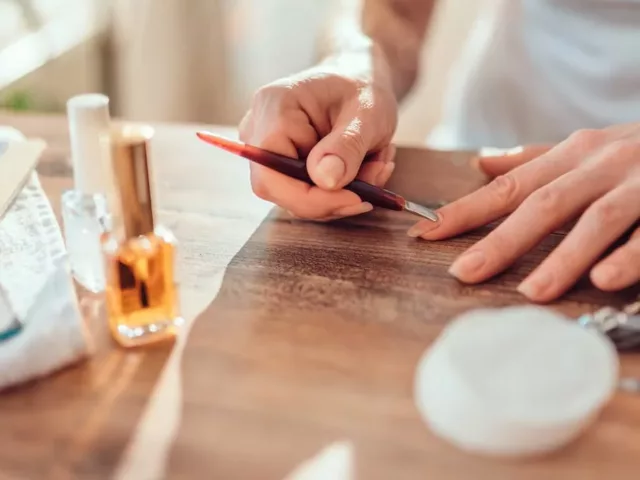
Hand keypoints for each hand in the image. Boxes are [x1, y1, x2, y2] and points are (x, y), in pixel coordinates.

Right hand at [239, 56, 397, 220]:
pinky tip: (365, 166)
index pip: (272, 175)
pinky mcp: (279, 165)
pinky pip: (305, 193)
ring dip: (344, 193)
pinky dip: (340, 190)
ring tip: (378, 163)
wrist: (358, 78)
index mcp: (274, 107)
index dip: (312, 198)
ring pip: (297, 197)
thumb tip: (326, 182)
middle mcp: (257, 130)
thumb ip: (347, 146)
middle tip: (375, 182)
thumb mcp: (369, 113)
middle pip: (281, 191)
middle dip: (333, 198)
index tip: (357, 199)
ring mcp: (265, 150)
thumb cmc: (362, 88)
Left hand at [408, 125, 639, 301]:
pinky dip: (629, 255)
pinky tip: (604, 280)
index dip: (466, 211)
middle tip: (464, 272)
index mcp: (571, 155)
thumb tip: (482, 163)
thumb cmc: (636, 149)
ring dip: (563, 257)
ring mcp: (638, 183)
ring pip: (595, 220)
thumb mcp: (585, 147)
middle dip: (501, 240)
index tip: (426, 233)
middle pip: (542, 204)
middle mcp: (599, 165)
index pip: (508, 187)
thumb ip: (534, 158)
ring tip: (531, 293)